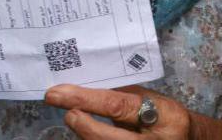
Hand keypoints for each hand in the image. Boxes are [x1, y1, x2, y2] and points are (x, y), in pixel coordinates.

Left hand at [45, 85, 221, 139]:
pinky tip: (87, 131)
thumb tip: (81, 87)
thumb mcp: (150, 99)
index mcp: (164, 116)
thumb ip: (121, 95)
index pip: (116, 105)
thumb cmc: (164, 115)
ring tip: (78, 120)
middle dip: (82, 126)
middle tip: (68, 113)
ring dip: (86, 136)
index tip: (57, 93)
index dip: (84, 99)